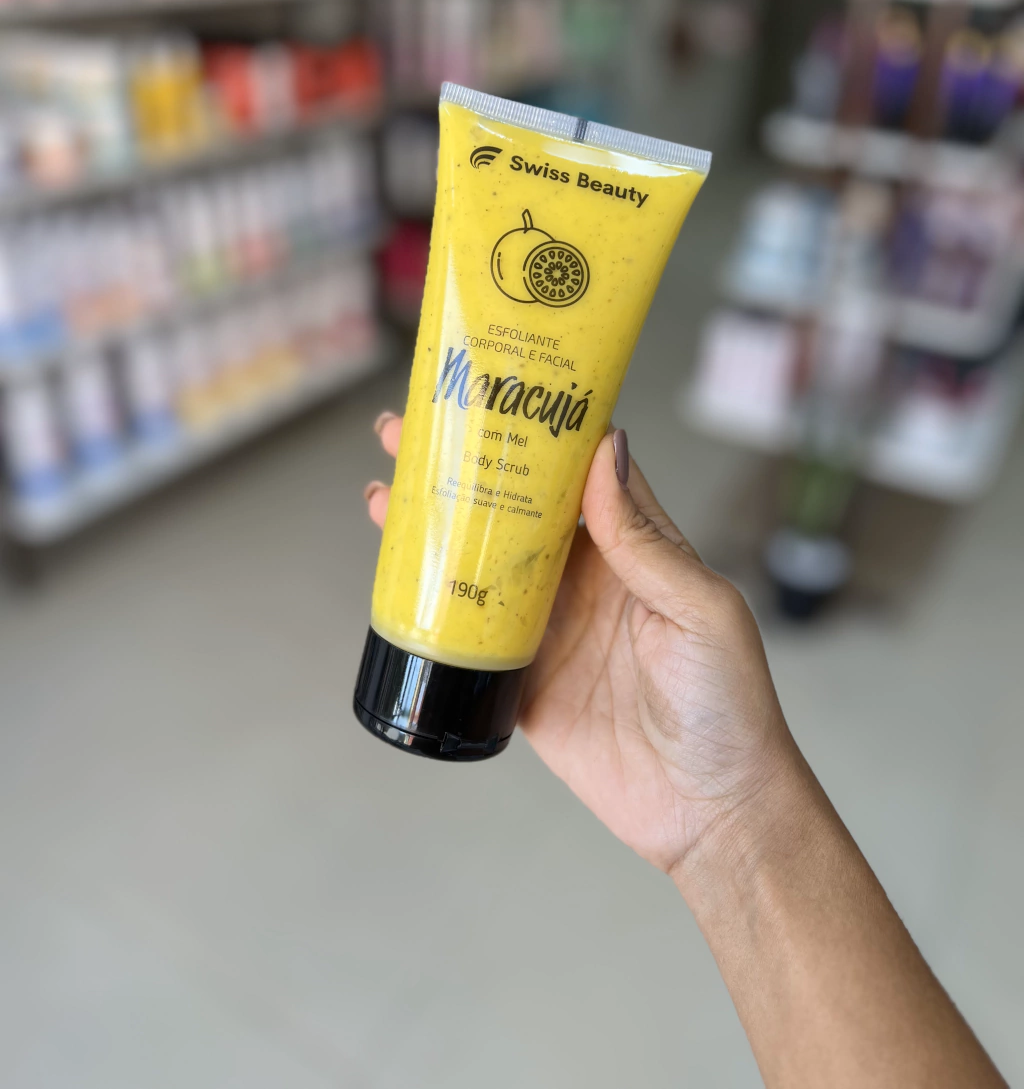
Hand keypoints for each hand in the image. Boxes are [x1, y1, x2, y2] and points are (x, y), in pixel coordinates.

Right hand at [365, 414, 797, 877]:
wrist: (710, 813)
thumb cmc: (728, 704)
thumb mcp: (700, 611)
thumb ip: (646, 540)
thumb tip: (605, 451)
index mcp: (633, 547)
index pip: (577, 470)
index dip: (536, 428)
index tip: (492, 388)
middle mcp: (585, 577)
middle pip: (513, 508)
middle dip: (463, 466)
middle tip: (408, 429)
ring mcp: (548, 627)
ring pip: (480, 561)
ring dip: (434, 524)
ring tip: (383, 487)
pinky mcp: (521, 679)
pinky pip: (466, 632)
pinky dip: (428, 600)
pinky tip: (395, 574)